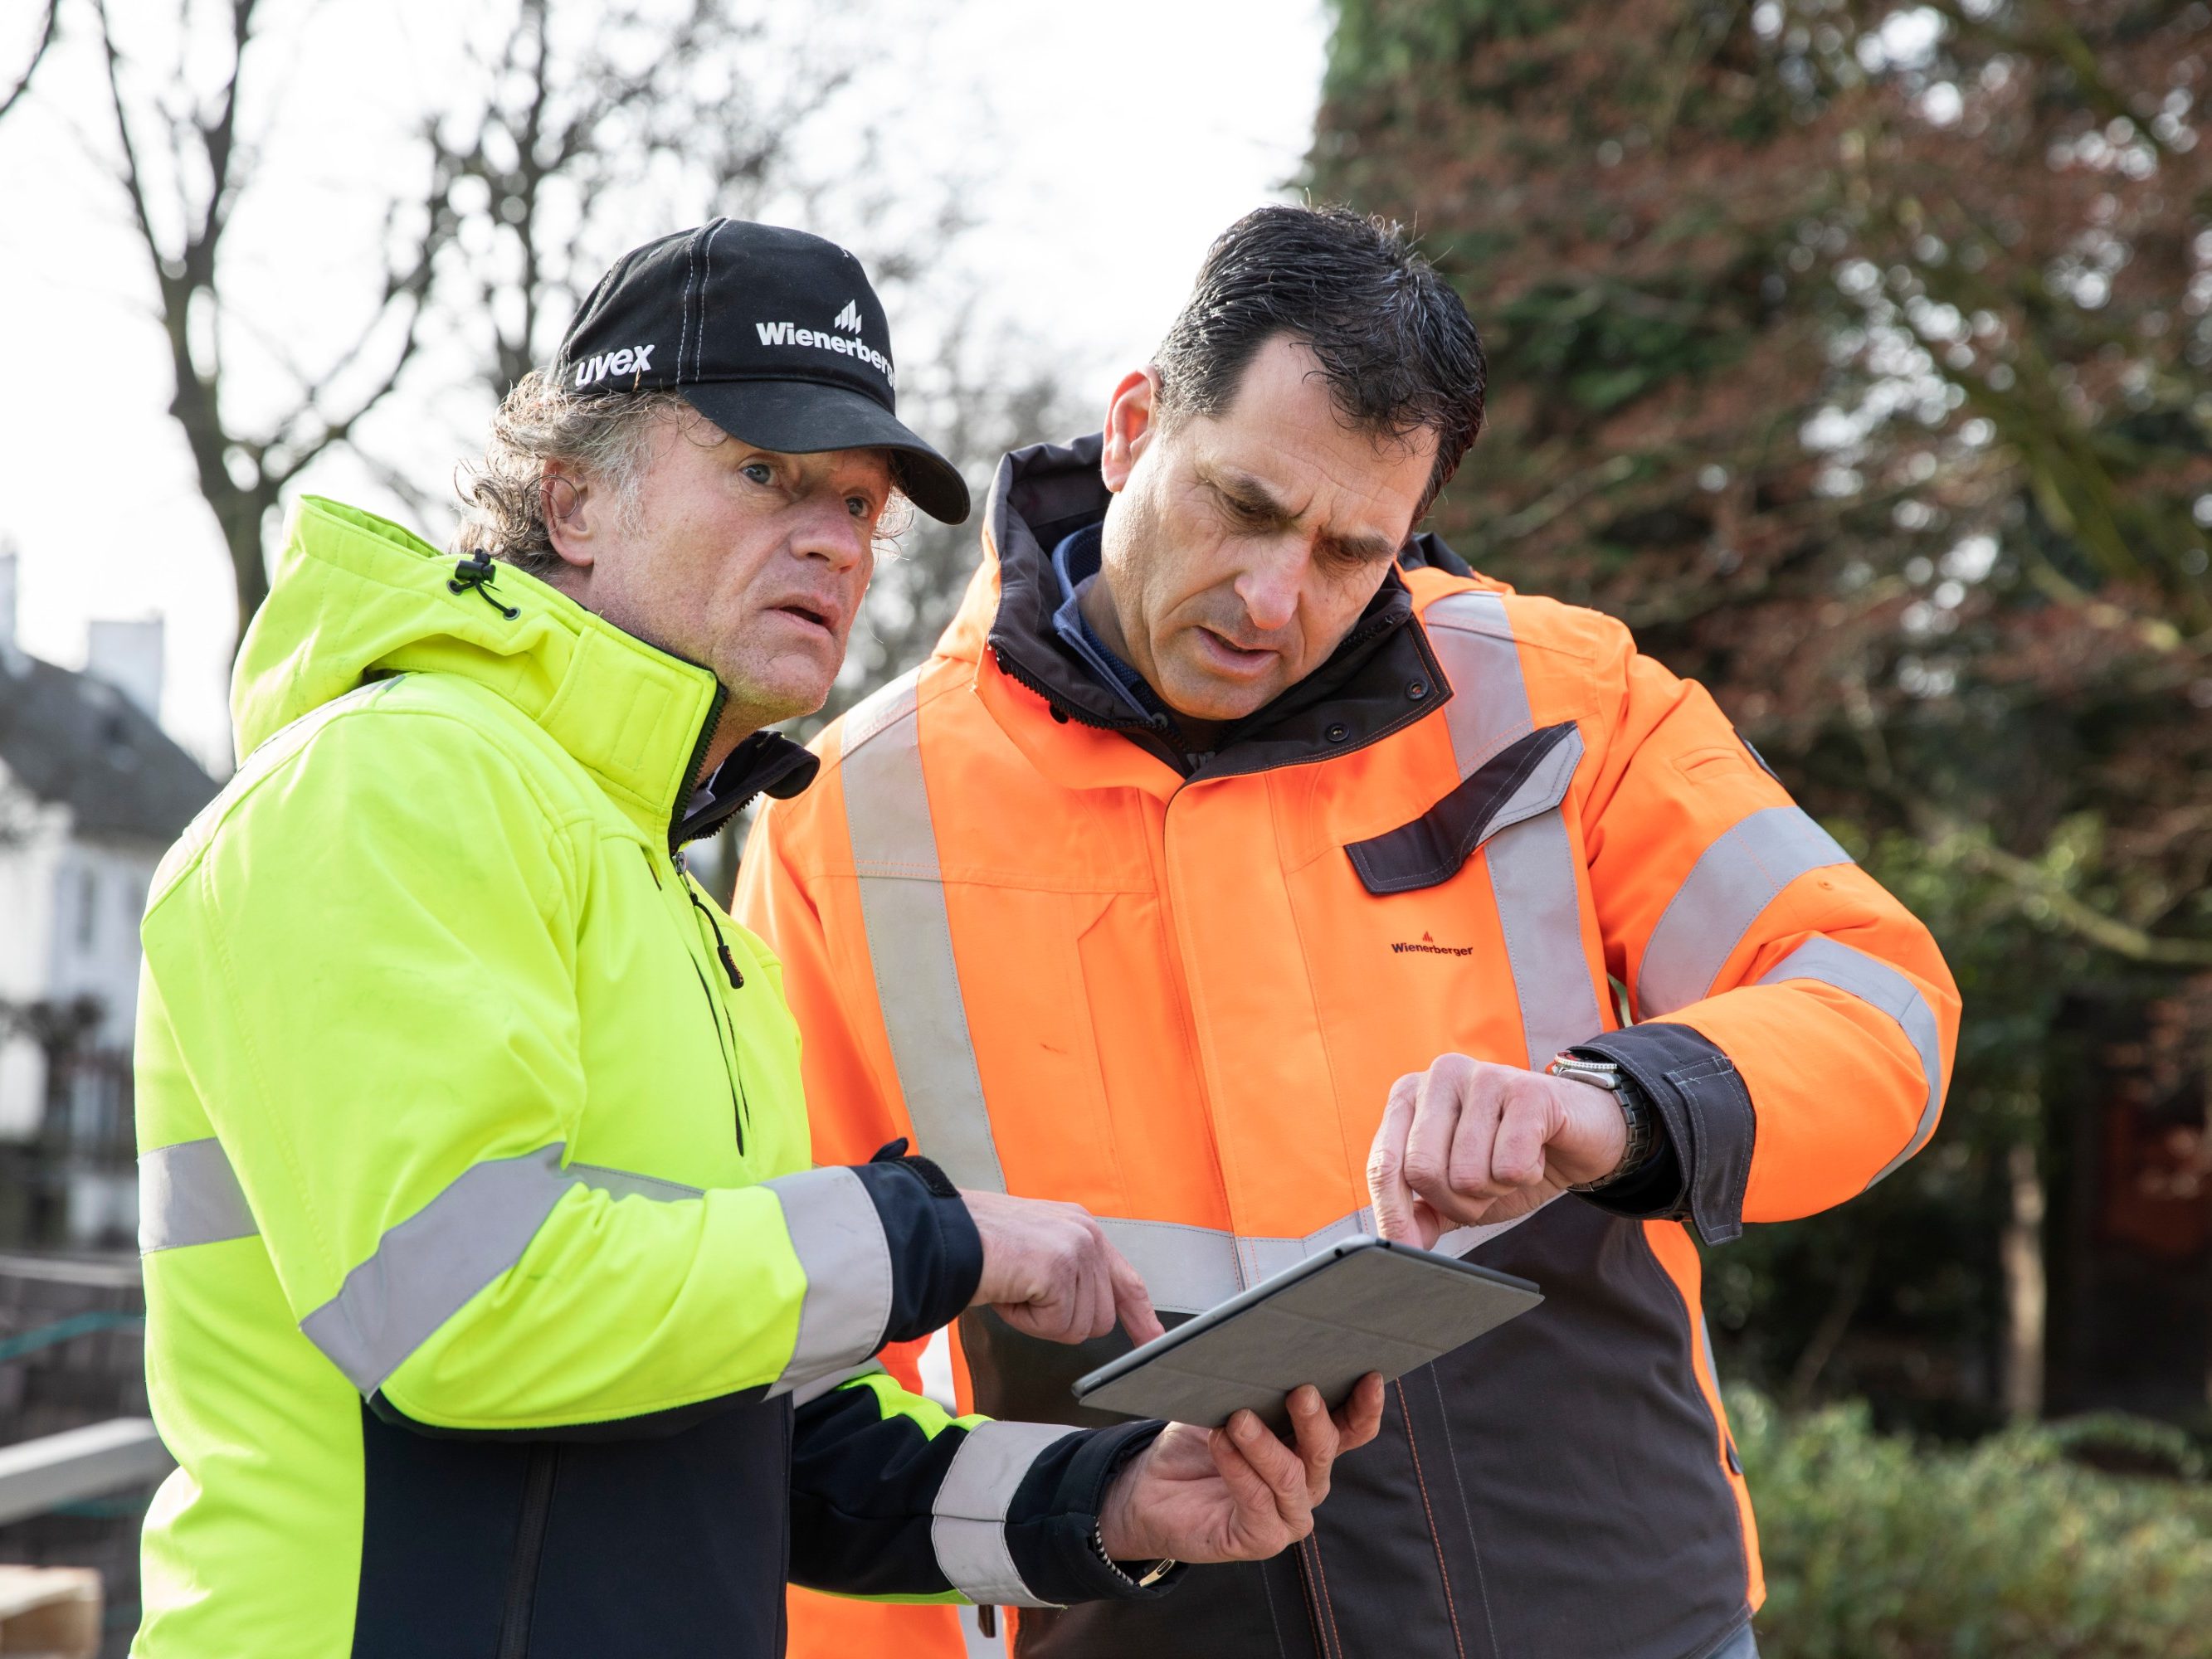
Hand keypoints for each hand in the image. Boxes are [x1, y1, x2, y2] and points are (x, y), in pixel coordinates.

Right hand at [961, 1190, 1164, 1345]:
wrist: (942, 1234)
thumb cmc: (976, 1245)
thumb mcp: (1035, 1250)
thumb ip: (1068, 1274)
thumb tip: (1087, 1313)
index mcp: (1081, 1227)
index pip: (1126, 1280)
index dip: (1141, 1316)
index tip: (1154, 1342)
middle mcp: (1086, 1235)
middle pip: (1100, 1318)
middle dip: (1060, 1321)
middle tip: (1023, 1295)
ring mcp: (1076, 1250)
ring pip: (1079, 1327)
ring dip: (1040, 1321)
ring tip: (1014, 1288)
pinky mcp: (1060, 1269)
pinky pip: (1056, 1326)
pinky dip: (1026, 1321)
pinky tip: (1009, 1292)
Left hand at [1097, 1376, 1385, 1563]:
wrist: (1149, 1489)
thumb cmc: (1194, 1441)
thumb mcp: (1222, 1401)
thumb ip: (1245, 1379)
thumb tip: (1249, 1337)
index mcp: (1308, 1446)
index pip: (1352, 1429)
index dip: (1365, 1406)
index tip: (1370, 1375)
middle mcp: (1307, 1482)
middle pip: (1325, 1450)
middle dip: (1315, 1419)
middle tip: (1300, 1391)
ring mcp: (1287, 1515)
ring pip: (1290, 1476)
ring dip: (1265, 1444)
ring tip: (1240, 1417)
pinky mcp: (1260, 1538)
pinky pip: (1256, 1501)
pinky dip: (1237, 1468)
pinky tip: (1221, 1443)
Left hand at [1367, 1053, 1625, 1246]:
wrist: (1583, 1134)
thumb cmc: (1512, 1156)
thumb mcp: (1459, 1190)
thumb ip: (1422, 1212)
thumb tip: (1395, 1243)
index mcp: (1409, 1095)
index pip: (1384, 1164)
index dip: (1393, 1214)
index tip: (1406, 1251)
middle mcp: (1438, 1076)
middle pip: (1423, 1172)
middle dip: (1457, 1203)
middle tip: (1485, 1190)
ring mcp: (1482, 1076)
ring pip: (1467, 1175)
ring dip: (1496, 1189)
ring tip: (1512, 1163)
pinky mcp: (1526, 1089)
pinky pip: (1509, 1166)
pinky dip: (1526, 1174)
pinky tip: (1537, 1152)